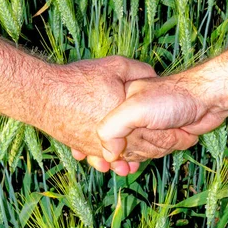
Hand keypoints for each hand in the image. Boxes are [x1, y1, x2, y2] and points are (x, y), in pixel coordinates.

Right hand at [31, 56, 196, 174]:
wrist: (42, 95)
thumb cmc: (79, 81)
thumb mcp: (115, 66)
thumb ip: (139, 71)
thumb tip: (153, 74)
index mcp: (126, 117)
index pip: (156, 135)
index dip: (172, 136)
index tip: (185, 134)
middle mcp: (112, 135)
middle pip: (139, 149)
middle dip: (154, 150)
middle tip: (166, 146)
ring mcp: (96, 144)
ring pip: (120, 156)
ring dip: (131, 158)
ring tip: (137, 159)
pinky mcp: (80, 145)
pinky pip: (100, 157)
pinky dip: (108, 159)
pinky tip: (110, 161)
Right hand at [97, 68, 227, 162]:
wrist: (208, 97)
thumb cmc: (172, 97)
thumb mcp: (135, 109)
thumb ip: (113, 128)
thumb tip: (108, 155)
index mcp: (119, 103)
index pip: (109, 136)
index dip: (120, 144)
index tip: (133, 140)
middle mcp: (131, 114)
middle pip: (127, 146)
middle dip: (145, 145)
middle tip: (160, 129)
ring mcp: (147, 124)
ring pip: (143, 150)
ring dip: (160, 146)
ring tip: (174, 128)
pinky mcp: (163, 132)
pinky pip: (157, 150)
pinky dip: (168, 148)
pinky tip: (179, 136)